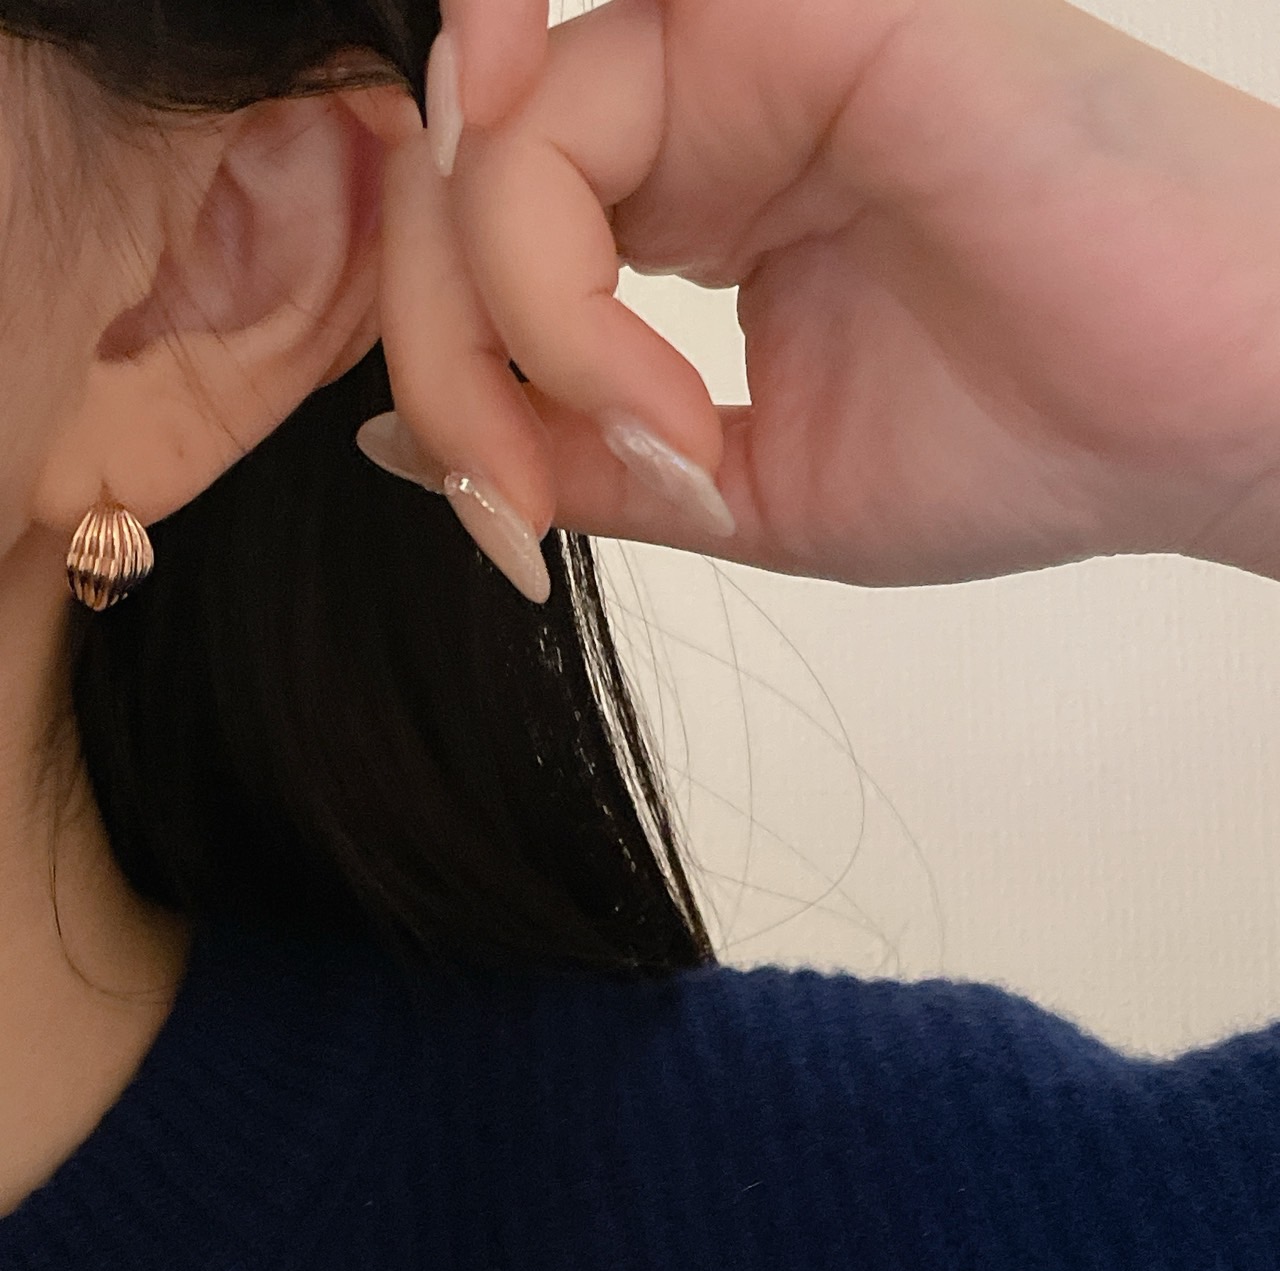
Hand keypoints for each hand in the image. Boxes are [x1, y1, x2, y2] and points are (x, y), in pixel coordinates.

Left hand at [361, 0, 1279, 600]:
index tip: (510, 529)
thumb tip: (404, 453)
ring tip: (652, 453)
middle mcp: (699, 103)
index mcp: (693, 197)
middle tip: (516, 509)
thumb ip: (578, 456)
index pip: (486, 255)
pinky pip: (560, 115)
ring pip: (484, 154)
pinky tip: (639, 389)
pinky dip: (550, 275)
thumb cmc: (1019, 446)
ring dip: (506, 339)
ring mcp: (737, 43)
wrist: (1203, 414)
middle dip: (445, 371)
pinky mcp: (789, 13)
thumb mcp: (747, 490)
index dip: (454, 391)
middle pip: (453, 199)